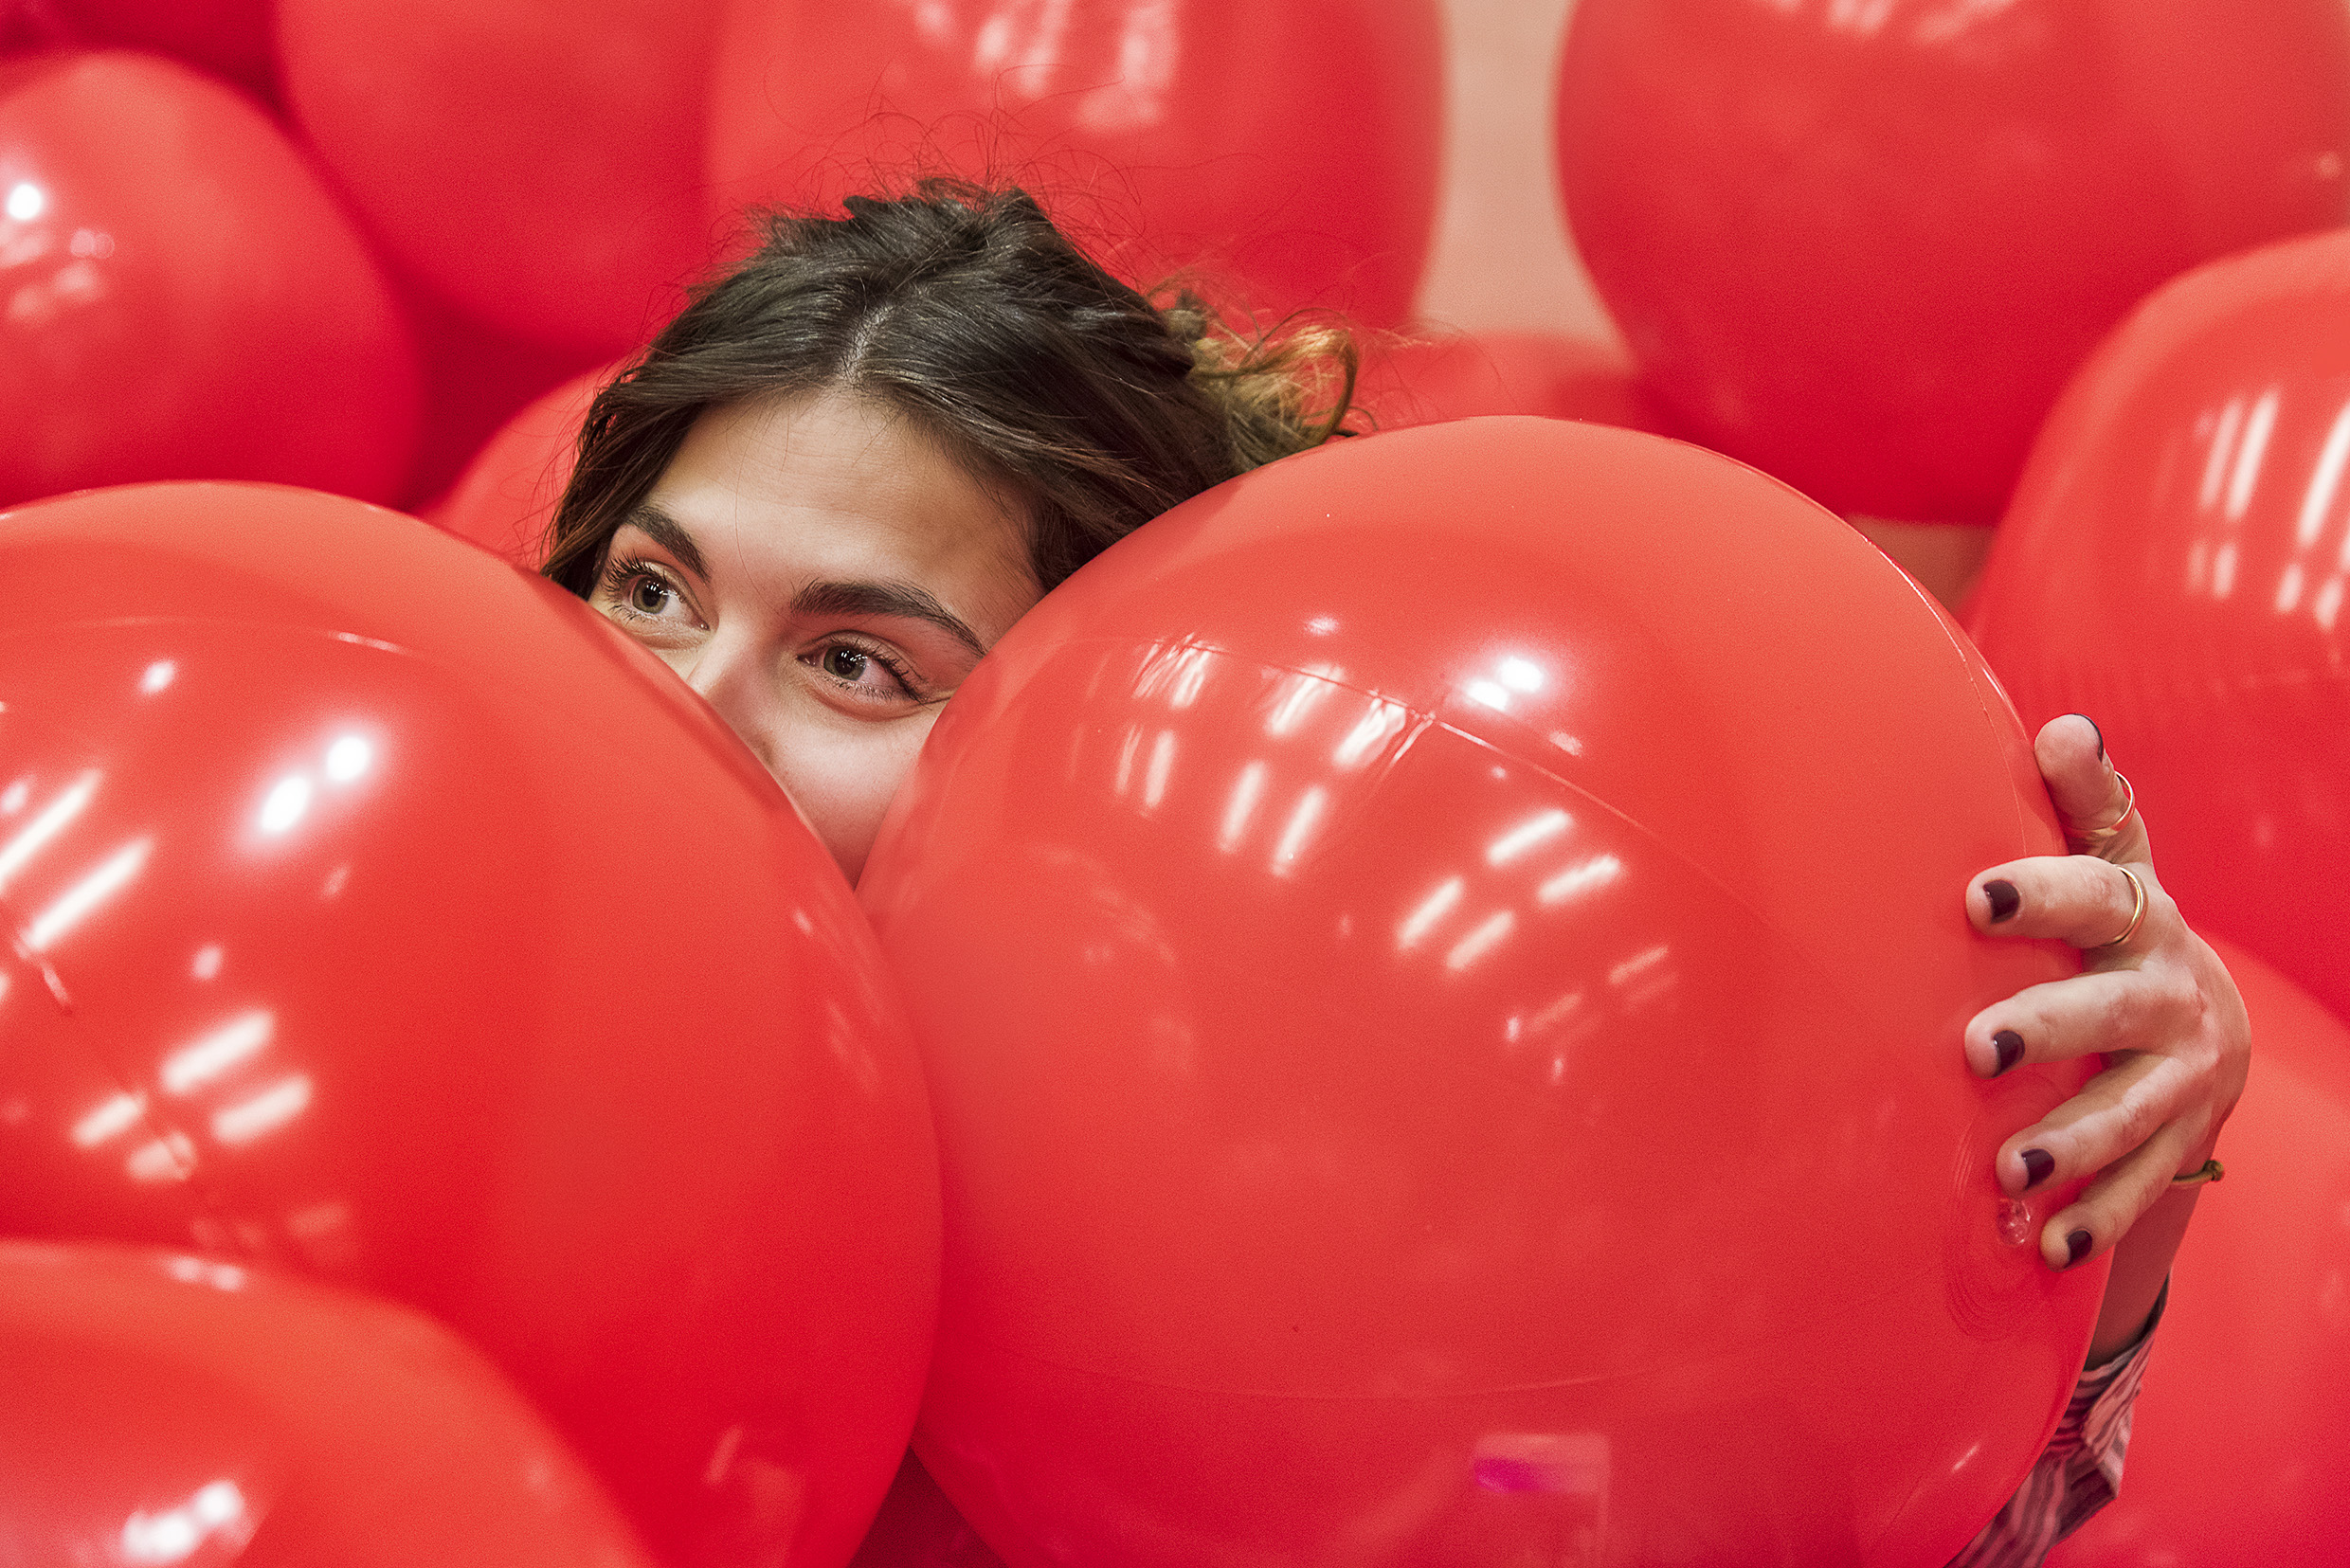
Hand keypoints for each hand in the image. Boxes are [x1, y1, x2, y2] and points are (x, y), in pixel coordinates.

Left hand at [1961, 716, 2248, 1297]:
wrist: (2201, 1020)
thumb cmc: (2113, 926)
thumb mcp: (2110, 862)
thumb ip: (2084, 803)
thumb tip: (2063, 727)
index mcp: (2139, 917)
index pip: (2098, 893)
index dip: (2043, 892)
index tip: (1975, 897)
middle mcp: (2168, 994)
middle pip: (2113, 1010)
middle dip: (2048, 1029)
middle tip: (1974, 1047)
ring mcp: (2180, 1076)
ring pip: (2131, 1112)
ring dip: (2073, 1144)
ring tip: (2010, 1168)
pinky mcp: (2179, 1142)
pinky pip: (2143, 1187)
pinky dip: (2097, 1218)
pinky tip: (2048, 1245)